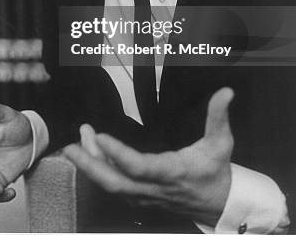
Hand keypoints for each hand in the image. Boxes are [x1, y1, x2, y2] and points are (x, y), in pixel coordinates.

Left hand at [63, 87, 233, 226]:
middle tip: (70, 146)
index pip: (140, 167)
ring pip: (110, 185)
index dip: (118, 154)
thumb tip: (226, 92)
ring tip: (77, 141)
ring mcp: (143, 195)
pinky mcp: (138, 197)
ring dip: (90, 164)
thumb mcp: (222, 143)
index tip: (100, 136)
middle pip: (114, 182)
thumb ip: (218, 116)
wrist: (217, 204)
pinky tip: (89, 151)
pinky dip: (98, 170)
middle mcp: (153, 187)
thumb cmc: (216, 171)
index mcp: (172, 172)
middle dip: (89, 165)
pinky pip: (113, 186)